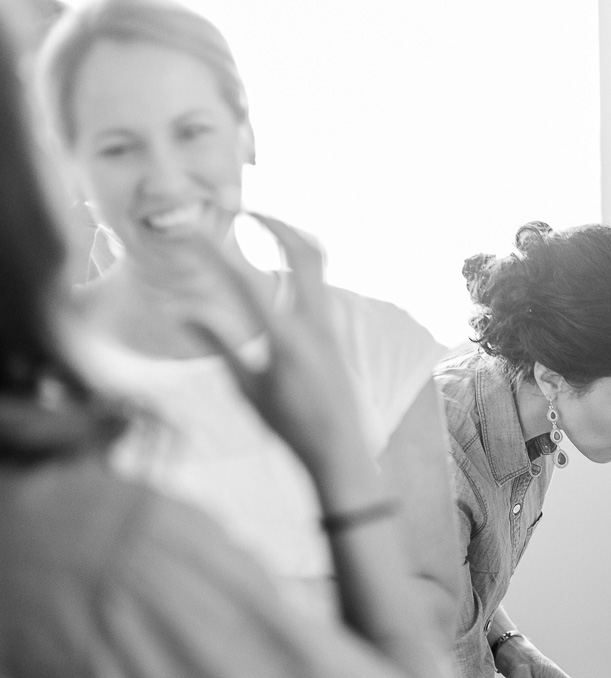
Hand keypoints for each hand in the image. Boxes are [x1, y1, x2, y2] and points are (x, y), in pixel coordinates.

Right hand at [179, 214, 365, 477]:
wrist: (339, 450)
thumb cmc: (288, 426)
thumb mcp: (246, 388)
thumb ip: (219, 345)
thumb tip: (183, 312)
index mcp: (286, 340)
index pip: (245, 282)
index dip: (215, 250)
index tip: (193, 228)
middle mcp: (315, 325)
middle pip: (302, 251)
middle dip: (273, 221)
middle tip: (242, 207)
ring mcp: (330, 325)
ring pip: (318, 262)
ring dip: (290, 236)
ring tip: (262, 223)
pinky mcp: (335, 331)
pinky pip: (318, 283)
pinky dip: (297, 261)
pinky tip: (277, 261)